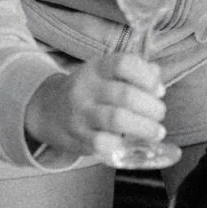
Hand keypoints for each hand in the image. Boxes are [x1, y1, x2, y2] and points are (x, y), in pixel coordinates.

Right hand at [23, 54, 167, 161]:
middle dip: (151, 107)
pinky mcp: (78, 137)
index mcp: (96, 69)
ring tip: (157, 132)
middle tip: (160, 114)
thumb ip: (134, 72)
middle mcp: (87, 89)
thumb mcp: (106, 74)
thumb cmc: (89, 92)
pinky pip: (103, 142)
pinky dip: (122, 144)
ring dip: (144, 127)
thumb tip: (157, 80)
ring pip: (117, 119)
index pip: (124, 64)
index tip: (158, 89)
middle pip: (125, 95)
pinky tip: (129, 143)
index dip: (147, 76)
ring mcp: (80, 113)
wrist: (46, 111)